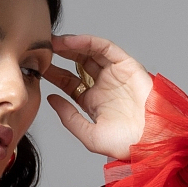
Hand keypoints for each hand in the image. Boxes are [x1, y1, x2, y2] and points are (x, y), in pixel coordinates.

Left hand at [43, 34, 152, 160]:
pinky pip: (105, 48)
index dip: (54, 74)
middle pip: (77, 65)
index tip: (38, 68)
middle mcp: (103, 85)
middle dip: (60, 56)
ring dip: (71, 46)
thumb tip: (51, 100)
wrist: (149, 140)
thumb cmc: (124, 144)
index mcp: (93, 102)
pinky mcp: (127, 65)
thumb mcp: (88, 134)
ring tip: (54, 42)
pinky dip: (88, 42)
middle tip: (42, 49)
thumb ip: (68, 117)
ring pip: (90, 53)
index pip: (69, 83)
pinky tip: (71, 42)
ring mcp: (115, 74)